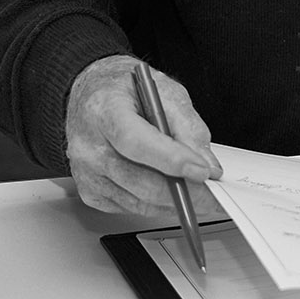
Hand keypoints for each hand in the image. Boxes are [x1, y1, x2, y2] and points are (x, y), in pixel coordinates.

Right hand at [65, 54, 224, 218]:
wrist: (89, 96)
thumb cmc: (124, 90)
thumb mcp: (164, 90)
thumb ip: (188, 125)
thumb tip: (206, 163)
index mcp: (104, 111)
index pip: (136, 142)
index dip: (171, 160)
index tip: (202, 171)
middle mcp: (88, 145)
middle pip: (139, 180)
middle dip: (184, 191)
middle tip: (214, 194)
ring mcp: (85, 172)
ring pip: (139, 201)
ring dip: (174, 202)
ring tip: (200, 195)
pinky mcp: (89, 192)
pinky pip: (130, 208)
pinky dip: (156, 205)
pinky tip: (170, 192)